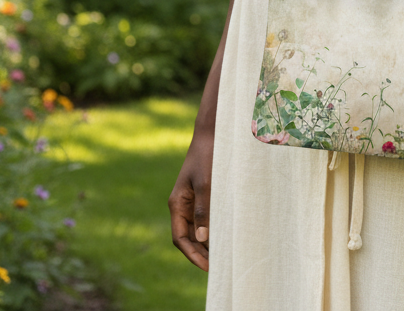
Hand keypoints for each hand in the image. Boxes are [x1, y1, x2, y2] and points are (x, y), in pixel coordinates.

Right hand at [168, 132, 214, 270]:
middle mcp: (182, 205)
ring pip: (196, 230)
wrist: (213, 135)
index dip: (192, 255)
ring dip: (207, 244)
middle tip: (219, 267)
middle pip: (188, 238)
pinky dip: (213, 230)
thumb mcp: (207, 184)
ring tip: (224, 257)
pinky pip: (205, 219)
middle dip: (201, 253)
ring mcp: (192, 201)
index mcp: (177, 204)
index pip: (180, 238)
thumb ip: (204, 210)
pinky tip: (226, 237)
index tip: (208, 267)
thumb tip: (202, 238)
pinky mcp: (203, 196)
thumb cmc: (208, 157)